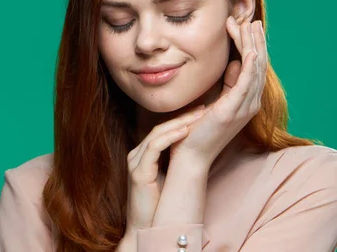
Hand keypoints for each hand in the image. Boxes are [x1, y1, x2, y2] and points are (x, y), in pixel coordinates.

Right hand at [125, 107, 205, 231]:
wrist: (146, 230)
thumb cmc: (159, 207)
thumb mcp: (169, 179)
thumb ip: (175, 163)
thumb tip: (195, 150)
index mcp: (143, 156)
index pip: (162, 130)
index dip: (181, 120)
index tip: (201, 112)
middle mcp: (136, 155)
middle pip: (160, 128)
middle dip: (183, 117)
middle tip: (204, 108)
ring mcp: (135, 163)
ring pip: (157, 134)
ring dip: (179, 123)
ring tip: (198, 117)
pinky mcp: (139, 173)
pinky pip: (153, 148)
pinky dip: (170, 138)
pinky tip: (185, 132)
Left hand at [170, 18, 267, 167]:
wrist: (189, 156)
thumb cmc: (195, 131)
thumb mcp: (213, 102)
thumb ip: (225, 85)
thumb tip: (232, 64)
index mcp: (244, 101)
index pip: (252, 68)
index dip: (249, 45)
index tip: (242, 26)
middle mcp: (249, 103)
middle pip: (258, 65)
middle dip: (255, 40)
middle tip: (251, 19)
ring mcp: (244, 107)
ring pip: (255, 69)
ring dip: (253, 45)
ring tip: (248, 25)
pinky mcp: (233, 109)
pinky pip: (247, 82)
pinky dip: (250, 63)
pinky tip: (249, 49)